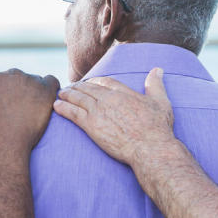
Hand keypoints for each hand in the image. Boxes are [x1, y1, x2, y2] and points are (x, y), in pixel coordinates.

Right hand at [0, 69, 60, 150]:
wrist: (6, 143)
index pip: (6, 81)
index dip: (10, 94)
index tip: (15, 108)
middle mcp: (12, 75)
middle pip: (21, 79)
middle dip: (23, 91)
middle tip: (27, 109)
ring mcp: (29, 80)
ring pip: (37, 81)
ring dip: (38, 92)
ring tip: (39, 109)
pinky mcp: (45, 88)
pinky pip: (52, 82)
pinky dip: (51, 90)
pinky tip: (49, 103)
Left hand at [53, 67, 175, 165]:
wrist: (149, 147)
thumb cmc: (157, 128)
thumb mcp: (161, 102)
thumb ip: (156, 85)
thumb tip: (158, 69)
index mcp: (123, 92)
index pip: (104, 82)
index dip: (94, 82)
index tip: (89, 83)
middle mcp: (108, 99)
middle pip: (88, 88)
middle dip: (78, 87)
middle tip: (70, 88)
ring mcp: (98, 111)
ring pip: (78, 98)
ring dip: (67, 95)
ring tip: (60, 94)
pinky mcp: (91, 125)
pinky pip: (72, 113)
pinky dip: (63, 108)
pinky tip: (56, 106)